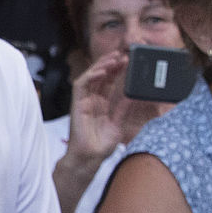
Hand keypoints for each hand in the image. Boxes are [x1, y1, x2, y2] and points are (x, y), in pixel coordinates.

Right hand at [63, 49, 130, 169]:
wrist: (90, 158)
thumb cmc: (101, 145)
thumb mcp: (118, 124)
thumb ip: (123, 108)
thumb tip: (135, 94)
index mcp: (102, 104)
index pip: (110, 82)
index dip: (118, 71)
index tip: (129, 62)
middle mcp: (92, 100)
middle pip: (101, 76)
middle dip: (111, 64)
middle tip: (123, 55)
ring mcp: (83, 101)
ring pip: (91, 76)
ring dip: (102, 65)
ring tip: (114, 59)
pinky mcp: (76, 104)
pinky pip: (81, 85)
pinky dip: (91, 75)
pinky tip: (103, 71)